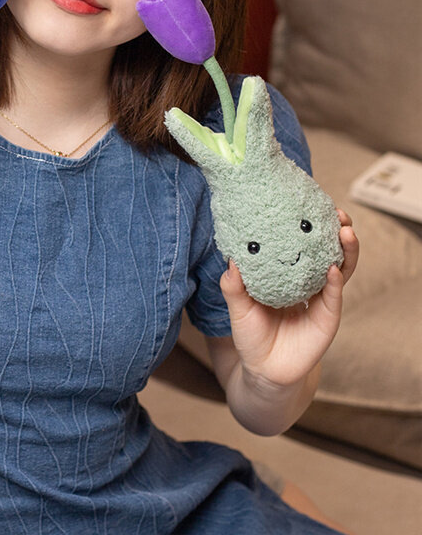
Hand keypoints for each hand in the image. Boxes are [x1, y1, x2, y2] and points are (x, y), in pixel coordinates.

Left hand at [220, 209, 358, 387]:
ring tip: (345, 230)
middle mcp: (307, 283)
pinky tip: (332, 267)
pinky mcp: (327, 319)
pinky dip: (334, 281)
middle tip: (337, 211)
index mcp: (286, 275)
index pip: (301, 245)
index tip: (309, 203)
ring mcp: (320, 300)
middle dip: (335, 230)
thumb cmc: (250, 335)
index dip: (307, 226)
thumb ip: (234, 284)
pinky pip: (333, 296)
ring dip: (345, 250)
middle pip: (327, 251)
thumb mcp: (237, 306)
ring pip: (338, 269)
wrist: (263, 371)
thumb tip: (230, 259)